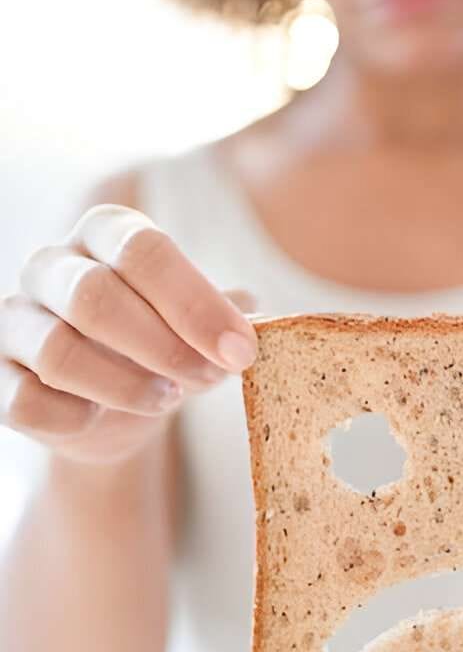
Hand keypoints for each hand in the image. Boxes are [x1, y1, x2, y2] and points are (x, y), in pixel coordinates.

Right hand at [0, 204, 258, 465]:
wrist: (109, 412)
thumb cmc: (158, 349)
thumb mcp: (197, 327)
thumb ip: (222, 316)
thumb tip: (250, 310)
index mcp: (104, 233)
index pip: (144, 251)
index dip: (195, 303)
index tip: (240, 349)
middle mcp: (50, 265)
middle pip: (94, 296)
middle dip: (164, 345)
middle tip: (210, 376)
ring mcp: (13, 319)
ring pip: (56, 352)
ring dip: (125, 384)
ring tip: (168, 398)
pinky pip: (25, 401)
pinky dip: (74, 418)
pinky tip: (100, 417)